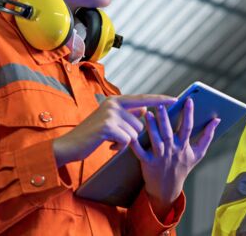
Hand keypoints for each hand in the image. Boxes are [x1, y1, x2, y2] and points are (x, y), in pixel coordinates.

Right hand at [52, 94, 175, 167]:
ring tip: (111, 141)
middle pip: (141, 123)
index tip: (176, 100)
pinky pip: (127, 140)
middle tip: (116, 139)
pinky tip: (109, 146)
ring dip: (125, 142)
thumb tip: (144, 110)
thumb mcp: (110, 120)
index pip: (144, 99)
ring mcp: (110, 114)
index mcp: (116, 100)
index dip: (160, 100)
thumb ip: (127, 114)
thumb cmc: (92, 135)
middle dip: (132, 135)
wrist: (70, 145)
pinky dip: (120, 147)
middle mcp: (114, 104)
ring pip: (135, 133)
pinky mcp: (107, 127)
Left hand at [129, 98, 219, 216]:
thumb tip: (217, 120)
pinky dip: (136, 145)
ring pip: (155, 140)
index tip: (189, 100)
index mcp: (184, 146)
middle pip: (169, 132)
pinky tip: (132, 134)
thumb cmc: (183, 167)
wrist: (168, 188)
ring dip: (152, 127)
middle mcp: (172, 150)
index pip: (188, 127)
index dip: (189, 114)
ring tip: (148, 113)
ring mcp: (160, 157)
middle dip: (165, 119)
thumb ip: (208, 136)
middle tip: (161, 105)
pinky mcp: (147, 162)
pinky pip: (140, 152)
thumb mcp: (198, 153)